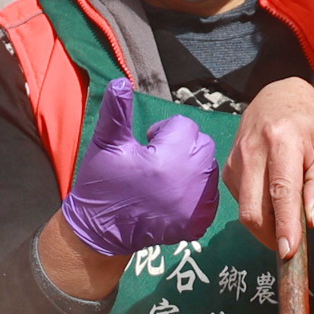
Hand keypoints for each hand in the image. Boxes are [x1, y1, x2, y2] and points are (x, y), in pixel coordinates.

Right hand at [57, 83, 220, 260]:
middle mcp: (188, 181)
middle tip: (158, 158)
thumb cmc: (102, 184)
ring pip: (209, 168)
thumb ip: (116, 112)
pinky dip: (198, 192)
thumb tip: (120, 81)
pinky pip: (211, 195)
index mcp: (167, 158)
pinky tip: (174, 195)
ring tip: (166, 176)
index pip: (184, 125)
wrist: (102, 232)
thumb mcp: (106, 145)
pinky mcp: (198, 222)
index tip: (147, 143)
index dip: (163, 131)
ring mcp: (195, 205)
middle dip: (183, 145)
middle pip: (202, 144)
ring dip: (193, 167)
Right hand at [223, 79, 313, 260]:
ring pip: (246, 210)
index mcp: (282, 140)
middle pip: (254, 209)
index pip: (281, 191)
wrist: (277, 99)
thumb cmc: (308, 128)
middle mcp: (252, 150)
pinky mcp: (228, 168)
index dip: (284, 224)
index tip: (288, 251)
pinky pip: (242, 202)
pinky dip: (259, 210)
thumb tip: (311, 219)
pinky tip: (272, 198)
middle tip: (290, 245)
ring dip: (266, 225)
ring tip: (286, 217)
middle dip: (271, 236)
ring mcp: (235, 159)